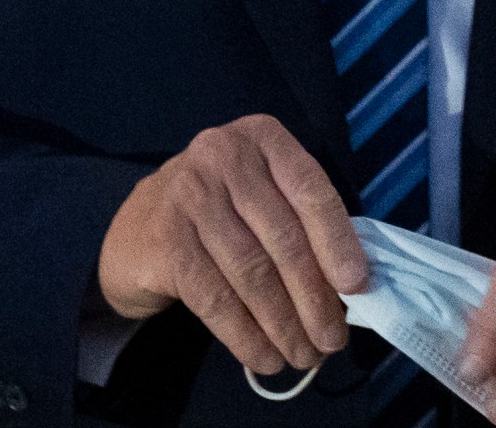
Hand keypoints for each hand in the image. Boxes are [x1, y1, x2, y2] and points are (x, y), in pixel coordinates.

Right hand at [95, 114, 369, 376]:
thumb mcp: (264, 196)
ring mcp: (187, 196)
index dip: (338, 240)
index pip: (310, 189)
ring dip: (284, 324)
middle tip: (332, 340)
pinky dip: (246, 336)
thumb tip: (353, 288)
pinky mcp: (164, 241)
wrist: (137, 228)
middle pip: (283, 236)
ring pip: (252, 272)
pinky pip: (215, 298)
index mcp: (262, 138)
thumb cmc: (222, 213)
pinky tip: (265, 357)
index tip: (357, 286)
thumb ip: (306, 225)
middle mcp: (222, 155)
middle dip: (314, 297)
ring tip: (304, 355)